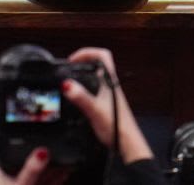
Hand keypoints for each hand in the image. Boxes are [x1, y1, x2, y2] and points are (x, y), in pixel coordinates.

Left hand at [0, 147, 68, 184]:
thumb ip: (32, 170)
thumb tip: (41, 152)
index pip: (14, 149)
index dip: (30, 142)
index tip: (45, 138)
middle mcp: (9, 176)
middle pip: (30, 161)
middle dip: (48, 158)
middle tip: (62, 150)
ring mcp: (20, 184)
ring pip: (40, 173)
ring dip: (54, 168)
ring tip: (67, 160)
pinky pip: (45, 182)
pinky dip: (55, 178)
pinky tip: (64, 173)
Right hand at [63, 47, 153, 164]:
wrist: (126, 142)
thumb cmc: (116, 125)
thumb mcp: (94, 110)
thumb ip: (80, 97)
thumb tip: (67, 84)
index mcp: (110, 81)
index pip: (102, 55)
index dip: (86, 52)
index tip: (72, 60)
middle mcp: (111, 85)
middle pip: (98, 63)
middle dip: (82, 62)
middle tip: (68, 68)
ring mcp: (109, 93)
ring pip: (96, 76)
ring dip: (83, 74)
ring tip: (70, 80)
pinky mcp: (106, 102)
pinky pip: (95, 88)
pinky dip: (84, 87)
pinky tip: (77, 97)